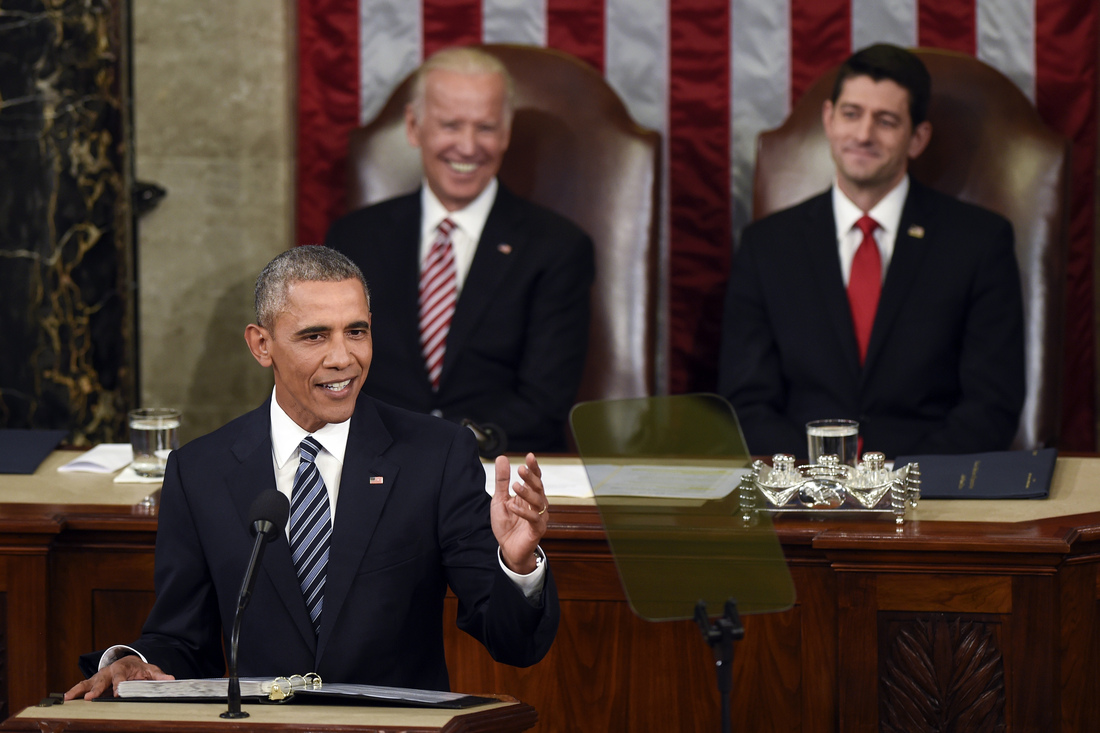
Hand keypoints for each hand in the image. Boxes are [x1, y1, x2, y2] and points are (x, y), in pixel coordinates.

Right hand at [64, 655, 173, 699]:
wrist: (129, 662)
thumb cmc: (139, 668)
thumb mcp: (150, 670)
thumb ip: (159, 675)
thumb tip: (171, 679)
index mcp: (123, 668)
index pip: (121, 677)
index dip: (119, 684)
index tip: (118, 692)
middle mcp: (108, 672)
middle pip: (101, 680)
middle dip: (95, 689)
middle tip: (90, 698)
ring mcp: (99, 677)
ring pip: (87, 683)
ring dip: (78, 691)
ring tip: (68, 699)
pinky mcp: (92, 683)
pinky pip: (81, 687)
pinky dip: (73, 692)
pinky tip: (64, 700)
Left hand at [491, 453, 548, 573]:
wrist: (508, 548)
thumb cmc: (506, 524)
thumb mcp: (500, 499)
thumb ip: (502, 481)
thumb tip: (502, 457)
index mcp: (529, 496)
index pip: (535, 478)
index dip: (534, 468)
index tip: (530, 456)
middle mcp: (537, 504)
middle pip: (539, 487)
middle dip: (531, 477)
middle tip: (521, 469)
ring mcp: (539, 517)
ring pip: (538, 502)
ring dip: (527, 493)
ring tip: (515, 486)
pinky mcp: (537, 530)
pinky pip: (534, 519)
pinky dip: (524, 512)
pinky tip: (513, 506)